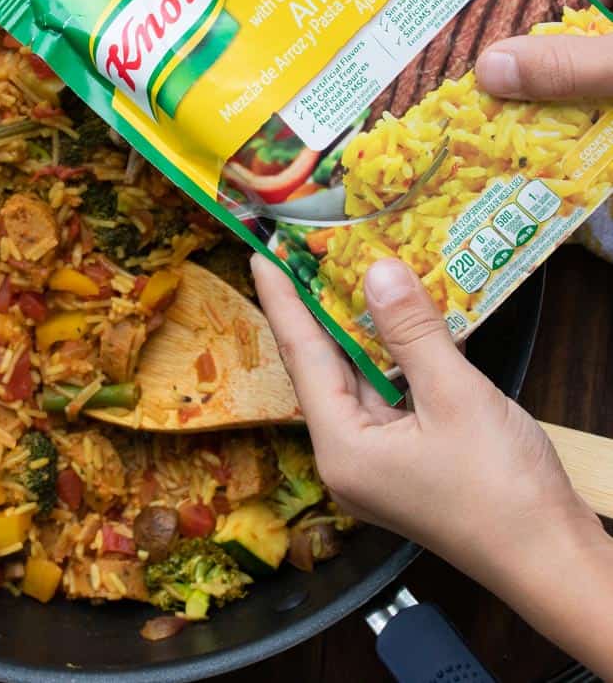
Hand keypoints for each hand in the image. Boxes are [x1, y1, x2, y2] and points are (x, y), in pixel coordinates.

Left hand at [252, 253, 612, 676]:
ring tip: (349, 270)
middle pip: (325, 368)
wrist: (551, 559)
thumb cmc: (502, 488)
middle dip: (318, 308)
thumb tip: (377, 271)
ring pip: (360, 379)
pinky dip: (394, 357)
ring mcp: (378, 462)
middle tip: (304, 253)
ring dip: (362, 329)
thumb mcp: (455, 396)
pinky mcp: (407, 462)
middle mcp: (348, 457)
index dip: (282, 301)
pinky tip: (402, 319)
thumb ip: (412, 331)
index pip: (302, 356)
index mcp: (342, 447)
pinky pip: (389, 395)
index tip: (260, 255)